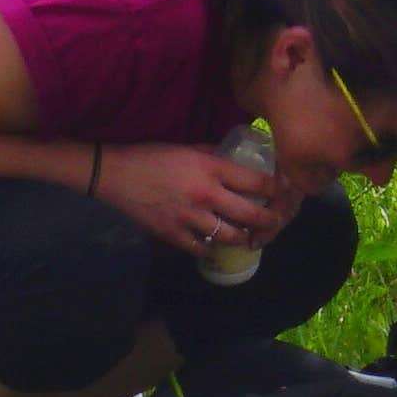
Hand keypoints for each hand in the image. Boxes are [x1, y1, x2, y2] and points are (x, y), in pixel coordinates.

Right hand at [95, 139, 275, 254]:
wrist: (114, 174)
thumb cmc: (151, 156)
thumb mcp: (187, 147)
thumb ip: (214, 155)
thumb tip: (238, 161)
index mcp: (211, 168)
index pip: (257, 182)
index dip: (276, 190)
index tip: (283, 193)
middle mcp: (206, 194)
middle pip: (251, 215)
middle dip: (269, 221)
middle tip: (274, 223)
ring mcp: (190, 218)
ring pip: (230, 237)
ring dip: (243, 238)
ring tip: (248, 236)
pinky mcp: (173, 234)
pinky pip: (201, 249)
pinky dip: (210, 248)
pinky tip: (214, 244)